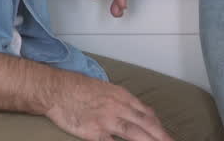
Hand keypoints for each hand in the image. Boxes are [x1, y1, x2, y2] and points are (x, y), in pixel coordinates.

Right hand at [45, 72, 173, 140]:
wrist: (57, 89)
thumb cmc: (79, 87)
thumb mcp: (106, 88)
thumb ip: (121, 101)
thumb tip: (136, 112)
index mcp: (122, 96)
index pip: (147, 113)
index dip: (158, 126)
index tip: (166, 135)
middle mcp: (118, 107)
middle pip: (146, 124)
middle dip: (161, 136)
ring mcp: (107, 120)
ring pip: (134, 134)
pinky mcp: (94, 132)